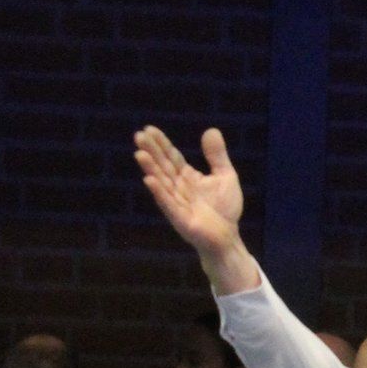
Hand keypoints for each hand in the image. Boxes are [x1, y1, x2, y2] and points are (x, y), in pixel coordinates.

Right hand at [133, 125, 256, 289]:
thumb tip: (210, 130)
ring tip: (139, 154)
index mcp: (188, 177)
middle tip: (138, 135)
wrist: (227, 238)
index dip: (161, 144)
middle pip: (163, 166)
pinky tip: (149, 180)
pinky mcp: (180, 218)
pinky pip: (168, 203)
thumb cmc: (225, 209)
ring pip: (162, 183)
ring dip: (150, 169)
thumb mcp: (226, 175)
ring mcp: (177, 203)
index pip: (171, 157)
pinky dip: (159, 192)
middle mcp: (178, 188)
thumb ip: (217, 155)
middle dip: (151, 151)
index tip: (149, 129)